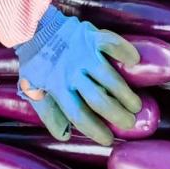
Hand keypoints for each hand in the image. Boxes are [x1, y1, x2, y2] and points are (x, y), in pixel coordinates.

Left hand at [17, 7, 140, 144]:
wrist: (34, 29)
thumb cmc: (36, 64)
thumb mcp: (33, 91)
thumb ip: (48, 113)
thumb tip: (65, 136)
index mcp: (57, 87)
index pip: (78, 114)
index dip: (95, 129)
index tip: (108, 139)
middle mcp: (72, 72)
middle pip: (98, 99)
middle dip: (117, 114)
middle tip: (129, 122)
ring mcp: (83, 53)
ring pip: (109, 76)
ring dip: (125, 93)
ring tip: (135, 105)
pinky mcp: (90, 36)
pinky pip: (111, 43)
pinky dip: (124, 51)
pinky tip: (135, 61)